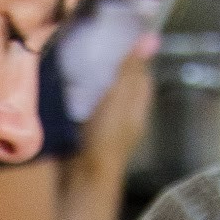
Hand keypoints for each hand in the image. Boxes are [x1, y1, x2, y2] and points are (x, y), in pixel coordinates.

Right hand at [79, 36, 156, 174]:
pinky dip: (80, 104)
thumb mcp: (119, 97)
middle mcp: (125, 121)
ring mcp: (106, 133)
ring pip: (104, 102)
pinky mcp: (87, 141)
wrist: (81, 181)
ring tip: (79, 69)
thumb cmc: (104, 139)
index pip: (142, 77)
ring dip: (93, 88)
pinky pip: (86, 115)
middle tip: (95, 52)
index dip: (134, 58)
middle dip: (111, 71)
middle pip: (123, 89)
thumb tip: (151, 37)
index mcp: (138, 109)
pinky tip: (68, 97)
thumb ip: (131, 70)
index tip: (119, 41)